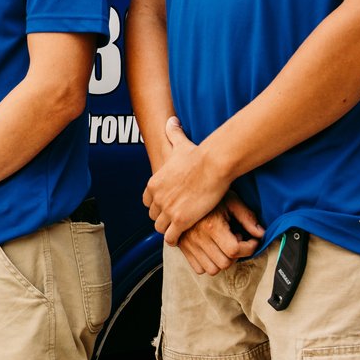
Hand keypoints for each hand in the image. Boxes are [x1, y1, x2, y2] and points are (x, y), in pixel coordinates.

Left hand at [145, 116, 232, 238]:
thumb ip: (173, 133)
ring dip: (168, 230)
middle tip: (174, 220)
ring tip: (178, 231)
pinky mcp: (180, 221)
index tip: (167, 207)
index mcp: (154, 183)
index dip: (157, 205)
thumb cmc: (198, 154)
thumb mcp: (179, 143)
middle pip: (153, 216)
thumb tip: (171, 120)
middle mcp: (157, 197)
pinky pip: (171, 237)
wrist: (212, 164)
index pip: (147, 202)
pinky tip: (182, 238)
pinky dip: (175, 239)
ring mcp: (167, 210)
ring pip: (160, 228)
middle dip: (162, 218)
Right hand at [172, 194, 262, 275]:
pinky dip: (209, 264)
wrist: (185, 193)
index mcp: (212, 226)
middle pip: (225, 263)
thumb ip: (247, 218)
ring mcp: (189, 245)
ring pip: (212, 269)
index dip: (249, 248)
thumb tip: (261, 234)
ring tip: (224, 246)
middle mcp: (199, 238)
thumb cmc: (211, 195)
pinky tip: (213, 250)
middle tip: (237, 241)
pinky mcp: (183, 248)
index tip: (252, 241)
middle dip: (236, 255)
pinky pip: (199, 269)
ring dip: (223, 261)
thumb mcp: (232, 201)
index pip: (234, 250)